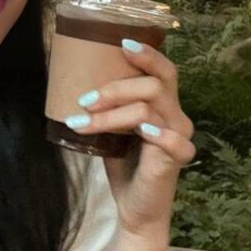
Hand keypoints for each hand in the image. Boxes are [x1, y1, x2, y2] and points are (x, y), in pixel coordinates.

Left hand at [65, 39, 195, 238]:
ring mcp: (179, 136)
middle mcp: (176, 116)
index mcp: (162, 104)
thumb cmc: (122, 164)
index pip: (163, 70)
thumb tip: (71, 81)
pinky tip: (140, 134)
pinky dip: (155, 133)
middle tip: (84, 100)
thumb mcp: (110, 128)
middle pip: (154, 85)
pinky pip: (172, 140)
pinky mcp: (178, 159)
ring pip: (148, 109)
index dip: (147, 54)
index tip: (121, 42)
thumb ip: (105, 106)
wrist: (134, 208)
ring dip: (110, 114)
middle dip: (114, 88)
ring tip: (81, 122)